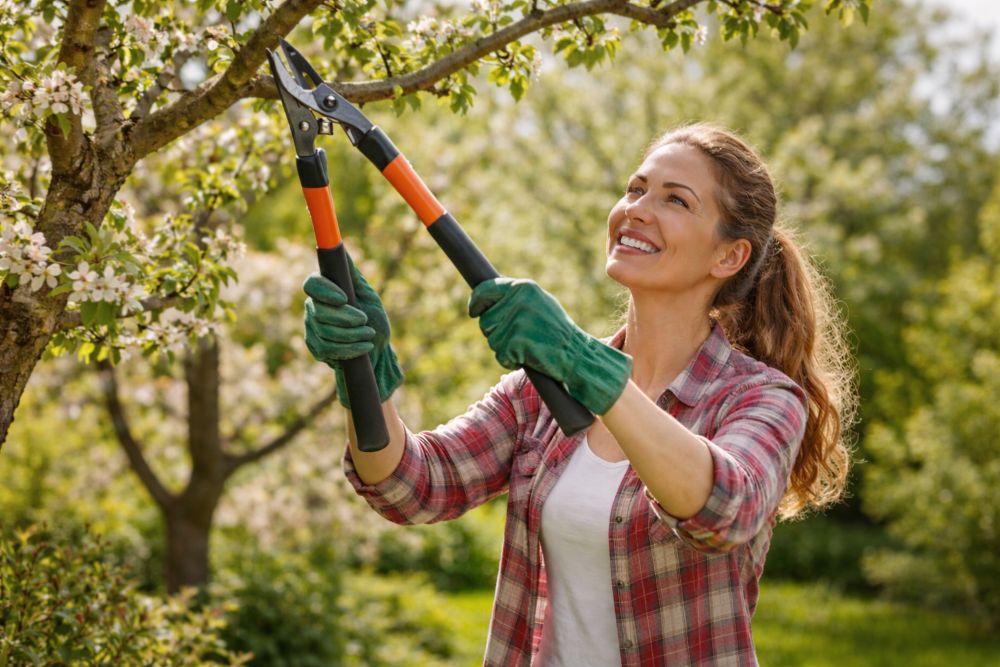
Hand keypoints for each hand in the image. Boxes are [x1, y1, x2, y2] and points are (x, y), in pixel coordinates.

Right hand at [303, 258, 402, 407]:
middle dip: (346, 318)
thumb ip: (353, 275)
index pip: (312, 284)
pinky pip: (327, 348)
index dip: (325, 290)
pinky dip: (349, 348)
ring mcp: (312, 328)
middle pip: (320, 311)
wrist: (377, 350)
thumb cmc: (373, 318)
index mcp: (324, 290)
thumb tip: (341, 248)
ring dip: (352, 334)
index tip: (344, 298)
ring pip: (324, 331)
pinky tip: (363, 347)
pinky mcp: (315, 348)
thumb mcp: (367, 295)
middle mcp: (313, 307)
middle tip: (365, 321)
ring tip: (369, 334)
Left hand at [469, 278, 630, 414]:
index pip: (486, 290)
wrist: (577, 354)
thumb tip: (485, 298)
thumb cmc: (556, 331)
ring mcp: (518, 321)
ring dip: (505, 349)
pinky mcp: (517, 342)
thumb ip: (515, 298)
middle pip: (486, 321)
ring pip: (492, 340)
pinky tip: (530, 357)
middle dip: (496, 333)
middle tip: (520, 337)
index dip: (476, 302)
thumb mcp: (538, 304)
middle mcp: (519, 300)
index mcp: (524, 287)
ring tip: (528, 346)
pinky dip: (511, 361)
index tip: (473, 311)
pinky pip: (501, 356)